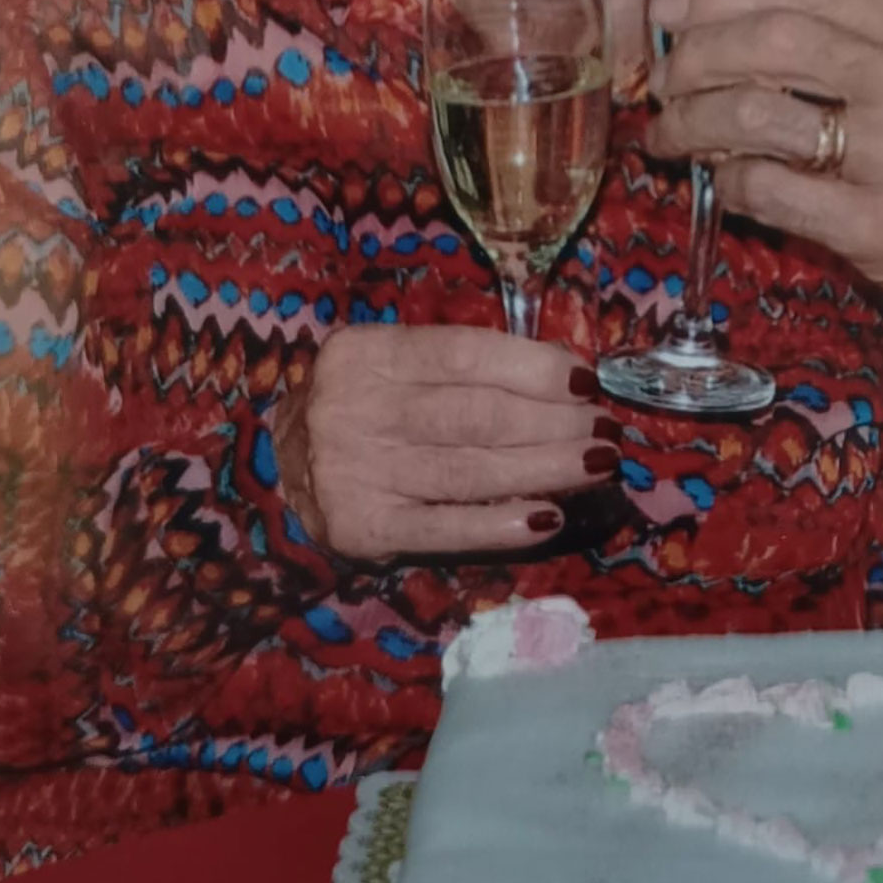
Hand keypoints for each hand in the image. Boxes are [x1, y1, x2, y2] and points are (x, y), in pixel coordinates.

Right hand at [276, 324, 619, 561]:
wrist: (275, 473)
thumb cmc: (361, 407)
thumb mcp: (393, 365)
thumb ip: (463, 364)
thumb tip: (565, 374)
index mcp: (367, 353)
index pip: (467, 355)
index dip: (536, 367)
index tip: (587, 383)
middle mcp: (355, 409)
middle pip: (479, 415)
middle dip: (556, 423)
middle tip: (607, 430)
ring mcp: (356, 472)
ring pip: (473, 471)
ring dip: (548, 468)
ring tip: (599, 463)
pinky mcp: (363, 529)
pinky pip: (448, 526)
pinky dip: (503, 523)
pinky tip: (549, 516)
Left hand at [648, 0, 882, 404]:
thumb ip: (853, 26)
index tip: (668, 10)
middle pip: (773, 39)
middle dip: (696, 54)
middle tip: (663, 76)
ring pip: (757, 112)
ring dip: (692, 119)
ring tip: (670, 132)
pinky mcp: (876, 226)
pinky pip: (765, 187)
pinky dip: (727, 178)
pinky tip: (722, 179)